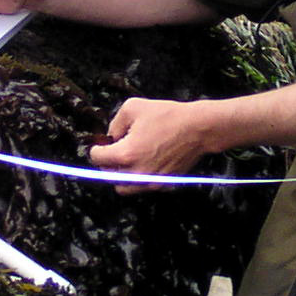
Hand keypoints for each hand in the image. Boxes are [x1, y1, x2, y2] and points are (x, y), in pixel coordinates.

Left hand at [89, 98, 213, 192]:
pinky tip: (146, 163)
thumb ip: (114, 123)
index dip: (97, 148)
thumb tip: (111, 137)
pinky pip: (144, 187)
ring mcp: (151, 181)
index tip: (101, 144)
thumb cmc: (168, 116)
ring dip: (121, 176)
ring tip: (129, 160)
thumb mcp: (133, 107)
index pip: (98, 158)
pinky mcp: (164, 184)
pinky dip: (140, 179)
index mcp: (126, 154)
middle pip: (108, 176)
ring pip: (124, 188)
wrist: (198, 128)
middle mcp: (137, 173)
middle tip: (114, 151)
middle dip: (108, 163)